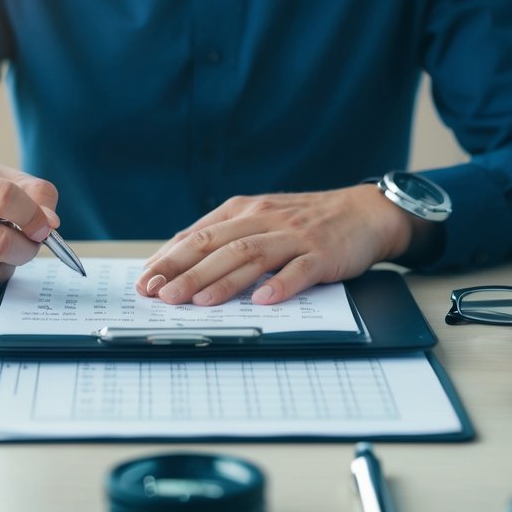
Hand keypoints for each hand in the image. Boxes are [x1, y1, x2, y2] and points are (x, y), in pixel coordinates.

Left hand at [135, 185, 424, 306]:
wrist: (365, 212)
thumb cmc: (307, 220)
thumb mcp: (261, 217)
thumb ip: (224, 233)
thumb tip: (177, 254)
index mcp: (245, 211)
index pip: (198, 234)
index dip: (169, 257)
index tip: (145, 279)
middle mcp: (265, 219)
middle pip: (218, 245)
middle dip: (185, 271)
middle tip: (161, 295)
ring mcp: (294, 236)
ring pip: (250, 256)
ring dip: (221, 281)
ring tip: (197, 301)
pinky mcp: (322, 254)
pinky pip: (299, 270)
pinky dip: (280, 284)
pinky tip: (262, 300)